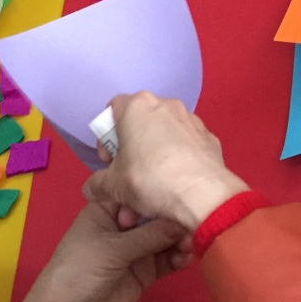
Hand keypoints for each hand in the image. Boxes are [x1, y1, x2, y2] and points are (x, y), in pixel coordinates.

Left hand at [3, 204, 188, 301]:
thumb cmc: (79, 270)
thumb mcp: (113, 248)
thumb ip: (149, 235)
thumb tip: (182, 222)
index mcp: (107, 209)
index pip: (138, 194)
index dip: (158, 194)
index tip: (181, 195)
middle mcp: (124, 226)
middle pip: (155, 216)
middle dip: (173, 219)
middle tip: (192, 223)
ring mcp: (135, 250)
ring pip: (164, 239)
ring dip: (179, 240)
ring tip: (189, 244)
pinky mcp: (144, 272)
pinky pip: (165, 260)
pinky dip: (177, 258)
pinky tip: (185, 258)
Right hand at [84, 92, 248, 231]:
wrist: (202, 194)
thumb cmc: (149, 180)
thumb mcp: (112, 186)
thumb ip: (97, 184)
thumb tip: (91, 188)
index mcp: (138, 106)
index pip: (113, 109)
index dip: (106, 137)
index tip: (109, 161)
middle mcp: (166, 105)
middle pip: (140, 126)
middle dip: (130, 154)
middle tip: (128, 180)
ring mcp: (191, 120)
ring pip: (163, 139)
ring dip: (153, 163)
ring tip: (151, 196)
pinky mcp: (209, 137)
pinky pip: (185, 148)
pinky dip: (177, 163)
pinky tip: (175, 188)